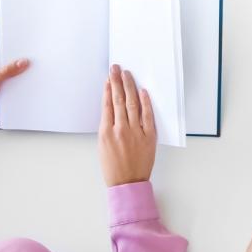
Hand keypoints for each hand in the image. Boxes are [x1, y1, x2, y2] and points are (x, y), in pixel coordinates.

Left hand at [0, 30, 28, 119]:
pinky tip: (29, 69)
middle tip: (32, 41)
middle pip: (6, 45)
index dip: (5, 27)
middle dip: (18, 43)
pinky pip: (14, 68)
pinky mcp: (2, 74)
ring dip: (21, 57)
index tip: (19, 24)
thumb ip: (6, 72)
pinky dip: (21, 68)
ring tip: (34, 55)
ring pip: (12, 57)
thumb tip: (24, 62)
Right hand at [98, 65, 155, 186]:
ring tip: (127, 74)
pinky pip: (147, 115)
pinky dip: (145, 102)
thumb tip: (112, 109)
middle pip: (119, 100)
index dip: (108, 89)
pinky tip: (143, 91)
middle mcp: (121, 130)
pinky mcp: (149, 136)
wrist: (127, 183)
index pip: (107, 105)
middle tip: (116, 68)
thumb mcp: (102, 146)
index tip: (108, 78)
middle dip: (117, 82)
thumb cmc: (113, 167)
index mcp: (106, 133)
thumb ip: (107, 127)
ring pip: (133, 104)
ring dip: (130, 87)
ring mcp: (135, 132)